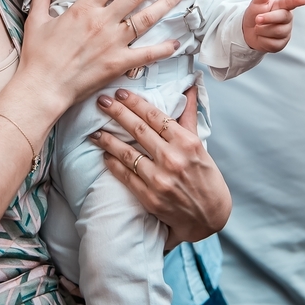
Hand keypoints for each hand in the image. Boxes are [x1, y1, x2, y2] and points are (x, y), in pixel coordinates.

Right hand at [19, 0, 185, 112]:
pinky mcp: (118, 63)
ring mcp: (113, 42)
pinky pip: (146, 54)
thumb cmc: (38, 56)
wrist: (43, 87)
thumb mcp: (37, 20)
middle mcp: (103, 22)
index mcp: (84, 8)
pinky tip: (177, 42)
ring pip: (145, 19)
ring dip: (165, 4)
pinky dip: (163, 49)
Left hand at [89, 87, 230, 248]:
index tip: (121, 92)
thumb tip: (189, 87)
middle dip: (117, 112)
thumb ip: (189, 116)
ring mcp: (160, 179)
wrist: (209, 216)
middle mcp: (173, 159)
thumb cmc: (206, 177)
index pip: (155, 116)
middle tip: (101, 101)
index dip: (135, 102)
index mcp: (186, 143)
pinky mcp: (150, 197)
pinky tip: (104, 154)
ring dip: (108, 140)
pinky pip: (125, 176)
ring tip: (94, 131)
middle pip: (138, 130)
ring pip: (127, 153)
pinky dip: (113, 164)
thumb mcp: (200, 145)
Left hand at [241, 0, 304, 52]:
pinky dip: (262, 40)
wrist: (248, 32)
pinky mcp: (282, 43)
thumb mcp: (256, 3)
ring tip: (258, 28)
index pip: (290, 3)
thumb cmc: (255, 14)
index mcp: (282, 6)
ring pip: (276, 32)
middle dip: (268, 18)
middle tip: (257, 19)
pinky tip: (261, 37)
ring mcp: (286, 31)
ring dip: (262, 30)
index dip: (296, 1)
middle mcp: (286, 18)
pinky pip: (273, 43)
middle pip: (282, 18)